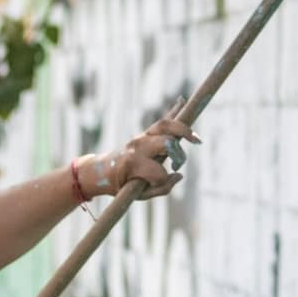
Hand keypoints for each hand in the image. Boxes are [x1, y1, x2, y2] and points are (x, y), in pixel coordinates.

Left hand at [82, 118, 200, 199]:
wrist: (102, 170)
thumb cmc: (121, 185)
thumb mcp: (137, 195)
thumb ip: (161, 189)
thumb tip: (180, 175)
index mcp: (133, 164)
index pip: (159, 173)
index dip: (163, 181)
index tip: (160, 184)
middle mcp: (138, 147)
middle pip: (166, 142)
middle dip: (178, 154)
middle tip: (179, 163)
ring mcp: (141, 138)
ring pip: (165, 125)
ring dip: (183, 129)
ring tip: (195, 139)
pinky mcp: (145, 134)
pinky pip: (162, 122)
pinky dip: (173, 112)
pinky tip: (182, 101)